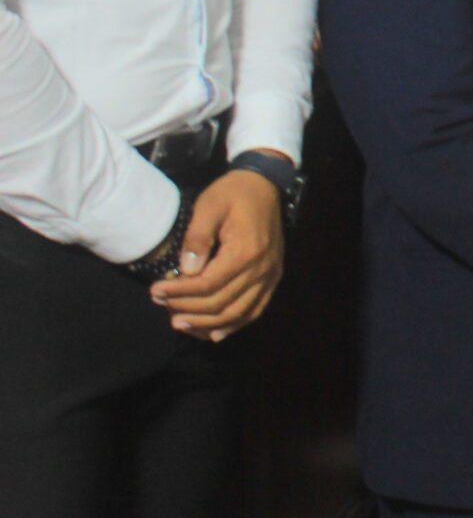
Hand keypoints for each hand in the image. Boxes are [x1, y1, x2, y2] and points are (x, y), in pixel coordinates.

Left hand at [152, 166, 286, 339]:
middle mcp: (262, 268)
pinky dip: (234, 325)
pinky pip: (255, 309)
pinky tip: (214, 334)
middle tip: (159, 303)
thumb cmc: (233, 193)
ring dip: (206, 323)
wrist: (265, 184)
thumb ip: (197, 238)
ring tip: (179, 323)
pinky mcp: (272, 277)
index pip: (208, 284)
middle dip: (186, 308)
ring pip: (238, 313)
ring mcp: (270, 275)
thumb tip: (185, 271)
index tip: (154, 290)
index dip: (179, 292)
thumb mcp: (209, 206)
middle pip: (221, 303)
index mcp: (247, 251)